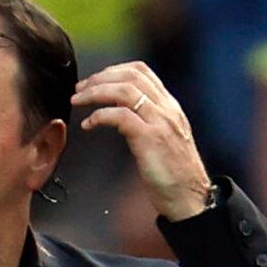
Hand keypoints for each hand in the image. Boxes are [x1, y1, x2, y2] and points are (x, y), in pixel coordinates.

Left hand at [70, 61, 212, 220]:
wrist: (189, 196)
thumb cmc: (172, 174)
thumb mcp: (162, 139)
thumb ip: (146, 121)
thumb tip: (119, 113)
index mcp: (169, 106)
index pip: (141, 71)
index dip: (113, 70)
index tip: (93, 80)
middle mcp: (167, 109)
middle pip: (130, 76)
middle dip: (99, 78)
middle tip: (78, 90)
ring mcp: (160, 122)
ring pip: (124, 91)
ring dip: (96, 92)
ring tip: (78, 101)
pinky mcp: (150, 139)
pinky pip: (121, 116)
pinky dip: (100, 115)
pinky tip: (88, 124)